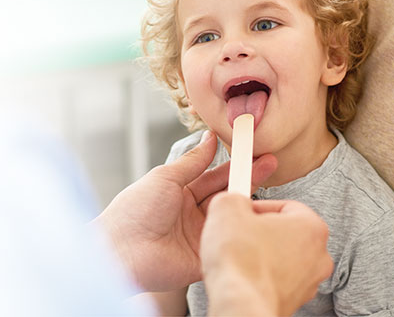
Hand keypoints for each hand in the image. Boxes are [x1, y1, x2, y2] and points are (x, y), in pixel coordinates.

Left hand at [93, 131, 277, 291]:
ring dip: (249, 202)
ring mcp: (200, 235)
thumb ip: (193, 161)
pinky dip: (243, 231)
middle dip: (249, 178)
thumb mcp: (166, 177)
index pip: (215, 175)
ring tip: (270, 184)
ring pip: (231, 216)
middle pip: (227, 193)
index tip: (252, 151)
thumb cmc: (136, 209)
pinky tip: (260, 218)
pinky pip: (228, 242)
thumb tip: (209, 138)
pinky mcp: (205, 256)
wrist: (122, 250)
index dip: (234, 164)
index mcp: (182, 192)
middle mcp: (193, 213)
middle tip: (270, 162)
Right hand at [201, 193, 332, 316]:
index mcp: (312, 226)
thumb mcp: (227, 207)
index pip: (283, 205)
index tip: (242, 211)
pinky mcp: (293, 303)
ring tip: (237, 254)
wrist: (239, 306)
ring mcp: (308, 283)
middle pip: (284, 231)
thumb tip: (232, 201)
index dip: (257, 206)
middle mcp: (318, 256)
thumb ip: (233, 197)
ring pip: (279, 255)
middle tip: (237, 230)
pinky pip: (274, 278)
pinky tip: (241, 273)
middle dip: (259, 229)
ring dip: (258, 252)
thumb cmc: (241, 261)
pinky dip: (258, 274)